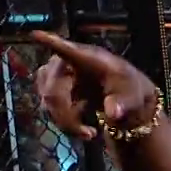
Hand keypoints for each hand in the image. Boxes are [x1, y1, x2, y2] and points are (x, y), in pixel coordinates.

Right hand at [31, 31, 161, 142]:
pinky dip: (65, 123)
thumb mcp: (133, 96)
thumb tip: (113, 113)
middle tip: (89, 135)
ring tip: (90, 134)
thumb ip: (123, 103)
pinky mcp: (52, 88)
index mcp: (88, 58)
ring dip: (66, 122)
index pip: (68, 50)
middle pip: (52, 92)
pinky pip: (50, 108)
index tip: (37, 34)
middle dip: (66, 116)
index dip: (52, 43)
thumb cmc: (129, 89)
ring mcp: (56, 75)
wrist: (126, 99)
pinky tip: (85, 130)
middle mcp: (66, 63)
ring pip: (48, 102)